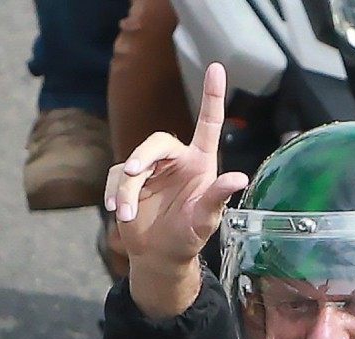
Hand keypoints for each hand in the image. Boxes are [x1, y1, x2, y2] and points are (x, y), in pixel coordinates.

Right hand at [104, 62, 248, 315]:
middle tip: (131, 174)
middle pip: (156, 142)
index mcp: (200, 164)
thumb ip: (217, 198)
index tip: (217, 66)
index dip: (212, 96)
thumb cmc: (188, 238)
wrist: (158, 256)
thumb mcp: (205, 221)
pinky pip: (116, 178)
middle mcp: (177, 161)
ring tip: (125, 216)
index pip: (207, 125)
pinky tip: (118, 214)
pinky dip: (115, 195)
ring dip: (126, 190)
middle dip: (142, 157)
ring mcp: (151, 170)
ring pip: (131, 164)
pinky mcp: (127, 180)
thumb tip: (238, 178)